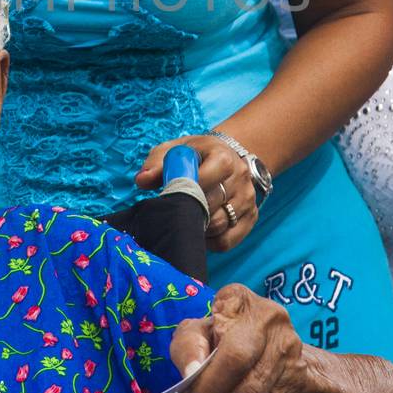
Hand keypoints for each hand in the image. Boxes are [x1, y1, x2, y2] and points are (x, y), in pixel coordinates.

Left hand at [135, 134, 257, 251]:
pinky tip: (199, 231)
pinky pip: (227, 241)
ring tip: (186, 219)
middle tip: (174, 211)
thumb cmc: (195, 156)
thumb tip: (141, 181)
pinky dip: (209, 242)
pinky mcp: (251, 218)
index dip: (186, 190)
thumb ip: (157, 163)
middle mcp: (241, 177)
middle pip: (212, 205)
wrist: (226, 157)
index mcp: (223, 157)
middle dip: (189, 211)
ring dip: (198, 227)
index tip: (172, 195)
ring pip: (219, 225)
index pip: (206, 178)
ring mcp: (248, 199)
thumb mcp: (175, 151)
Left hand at [168, 284, 308, 392]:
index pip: (221, 334)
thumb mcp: (196, 331)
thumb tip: (191, 374)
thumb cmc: (222, 336)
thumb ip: (187, 345)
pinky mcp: (297, 380)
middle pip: (240, 366)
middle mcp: (272, 320)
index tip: (184, 383)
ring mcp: (290, 351)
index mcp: (241, 301)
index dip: (203, 363)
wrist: (270, 346)